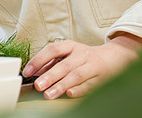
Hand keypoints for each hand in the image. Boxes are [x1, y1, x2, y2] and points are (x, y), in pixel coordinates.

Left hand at [21, 34, 141, 98]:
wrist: (113, 58)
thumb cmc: (84, 57)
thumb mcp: (68, 54)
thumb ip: (51, 62)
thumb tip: (34, 72)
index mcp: (71, 46)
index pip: (53, 50)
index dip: (39, 60)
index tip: (27, 71)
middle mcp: (82, 54)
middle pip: (64, 65)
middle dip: (50, 76)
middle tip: (38, 86)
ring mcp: (93, 66)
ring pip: (76, 76)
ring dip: (61, 85)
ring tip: (48, 94)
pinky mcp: (102, 78)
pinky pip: (89, 85)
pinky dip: (79, 90)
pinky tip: (69, 94)